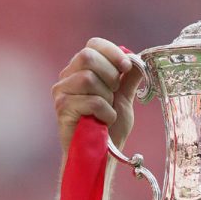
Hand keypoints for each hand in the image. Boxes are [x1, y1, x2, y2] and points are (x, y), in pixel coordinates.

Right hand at [52, 37, 141, 154]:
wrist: (102, 155)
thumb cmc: (111, 127)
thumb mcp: (125, 98)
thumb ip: (129, 78)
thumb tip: (137, 58)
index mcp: (82, 69)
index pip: (93, 44)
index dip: (112, 52)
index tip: (126, 67)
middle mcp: (68, 77)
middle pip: (87, 56)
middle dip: (110, 75)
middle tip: (114, 93)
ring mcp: (62, 92)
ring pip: (88, 78)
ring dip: (107, 97)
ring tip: (107, 111)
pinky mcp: (62, 108)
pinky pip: (91, 101)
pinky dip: (106, 112)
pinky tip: (104, 121)